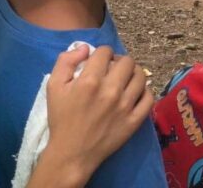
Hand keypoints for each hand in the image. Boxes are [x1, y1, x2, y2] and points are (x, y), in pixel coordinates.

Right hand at [40, 45, 154, 183]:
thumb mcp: (53, 87)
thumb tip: (85, 48)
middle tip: (112, 69)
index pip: (105, 52)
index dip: (101, 53)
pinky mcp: (135, 120)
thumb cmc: (62, 119)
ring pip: (140, 76)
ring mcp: (125, 106)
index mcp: (90, 81)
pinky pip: (149, 98)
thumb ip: (66, 61)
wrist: (72, 153)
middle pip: (126, 61)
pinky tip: (135, 93)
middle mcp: (111, 91)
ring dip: (132, 73)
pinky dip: (144, 92)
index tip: (98, 62)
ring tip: (125, 79)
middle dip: (118, 61)